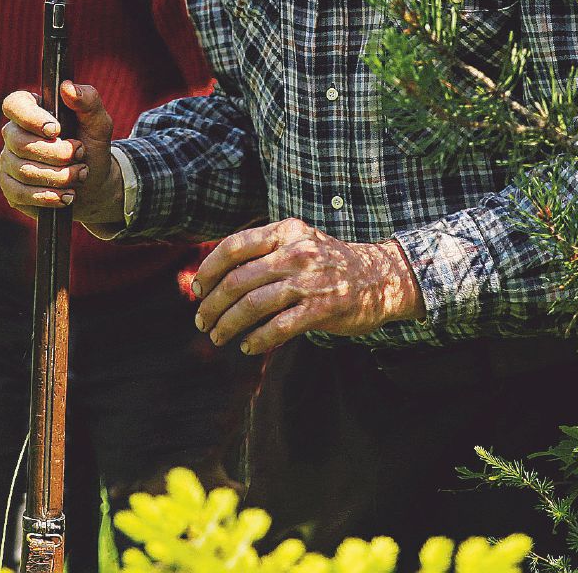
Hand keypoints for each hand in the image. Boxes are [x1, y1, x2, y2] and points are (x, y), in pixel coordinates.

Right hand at [0, 82, 122, 229]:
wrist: (94, 185)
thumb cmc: (92, 147)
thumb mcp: (98, 123)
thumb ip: (88, 101)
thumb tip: (67, 87)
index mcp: (32, 110)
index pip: (14, 105)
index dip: (31, 118)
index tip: (56, 130)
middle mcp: (14, 134)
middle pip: (20, 143)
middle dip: (57, 153)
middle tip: (80, 154)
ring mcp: (8, 162)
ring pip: (23, 171)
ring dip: (59, 176)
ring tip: (80, 174)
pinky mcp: (10, 189)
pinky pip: (19, 194)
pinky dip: (47, 196)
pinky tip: (66, 195)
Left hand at [192, 217, 424, 355]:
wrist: (381, 278)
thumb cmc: (328, 263)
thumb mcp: (298, 242)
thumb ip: (263, 253)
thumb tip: (214, 277)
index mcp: (286, 231)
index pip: (234, 246)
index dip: (209, 269)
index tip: (197, 289)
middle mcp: (296, 252)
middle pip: (238, 280)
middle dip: (213, 305)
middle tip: (202, 321)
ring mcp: (310, 281)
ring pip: (253, 305)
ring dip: (228, 325)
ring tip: (218, 337)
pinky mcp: (322, 309)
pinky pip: (278, 328)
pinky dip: (257, 340)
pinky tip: (248, 346)